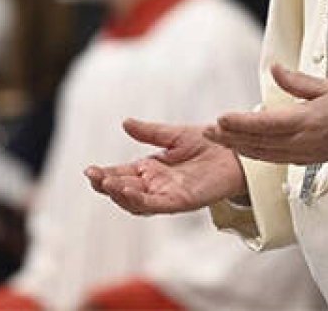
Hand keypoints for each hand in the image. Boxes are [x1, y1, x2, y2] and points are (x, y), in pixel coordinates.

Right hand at [85, 119, 247, 215]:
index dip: (104, 174)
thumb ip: (150, 131)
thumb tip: (125, 122)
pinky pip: (159, 205)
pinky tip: (130, 191)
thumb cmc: (210, 144)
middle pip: (124, 190)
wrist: (238, 151)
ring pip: (137, 202)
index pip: (121, 174)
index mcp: (151, 170)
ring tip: (107, 184)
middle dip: (106, 186)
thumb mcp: (174, 134)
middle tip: (93, 176)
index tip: (89, 170)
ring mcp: (168, 195)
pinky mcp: (184, 201)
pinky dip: (142, 200)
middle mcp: (156, 185)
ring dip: (121, 195)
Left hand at [203, 64, 327, 164]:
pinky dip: (255, 154)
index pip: (267, 124)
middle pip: (259, 142)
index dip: (241, 123)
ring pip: (263, 154)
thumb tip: (275, 69)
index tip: (221, 118)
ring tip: (218, 138)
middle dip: (231, 137)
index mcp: (309, 121)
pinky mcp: (306, 161)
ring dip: (239, 147)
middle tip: (208, 131)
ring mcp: (304, 154)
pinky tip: (243, 148)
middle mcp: (304, 142)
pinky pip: (274, 159)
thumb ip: (297, 81)